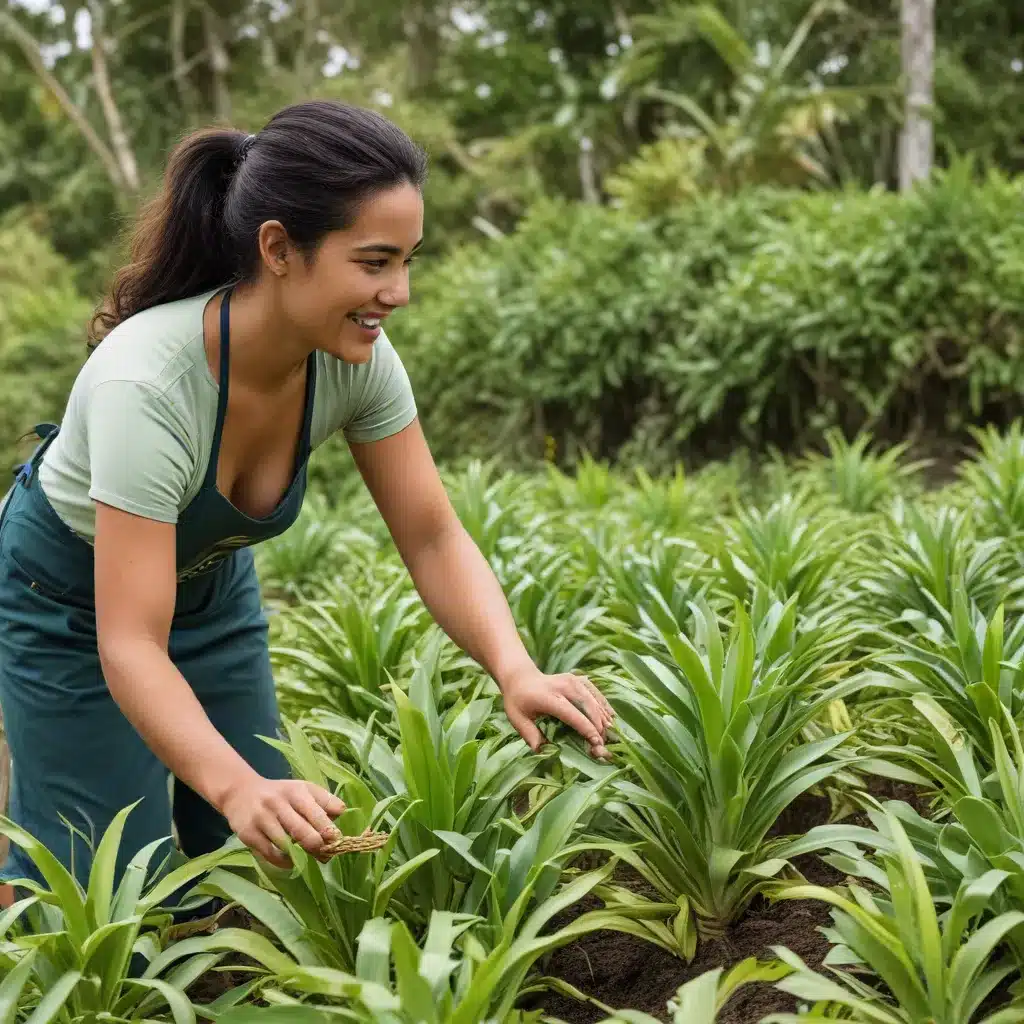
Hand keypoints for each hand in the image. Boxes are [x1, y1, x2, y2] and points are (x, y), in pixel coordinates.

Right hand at [218, 774, 345, 868]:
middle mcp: (278, 804)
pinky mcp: (249, 834)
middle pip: (300, 830)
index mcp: (296, 791)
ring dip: (300, 855)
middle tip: (325, 855)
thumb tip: (342, 812)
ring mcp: (262, 819)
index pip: (315, 811)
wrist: (241, 793)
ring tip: (309, 858)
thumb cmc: (280, 794)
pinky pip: (270, 854)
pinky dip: (283, 861)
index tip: (336, 840)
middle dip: (316, 845)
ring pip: (285, 844)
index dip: (327, 828)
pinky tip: (291, 860)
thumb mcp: (302, 789)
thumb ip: (323, 800)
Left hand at [500, 665, 613, 759]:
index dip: (586, 728)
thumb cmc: (518, 701)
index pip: (571, 713)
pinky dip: (603, 704)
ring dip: (603, 716)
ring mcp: (571, 680)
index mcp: (547, 697)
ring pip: (593, 698)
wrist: (520, 677)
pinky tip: (611, 717)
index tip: (596, 742)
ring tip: (610, 734)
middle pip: (587, 706)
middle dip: (598, 725)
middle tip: (604, 744)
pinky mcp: (577, 679)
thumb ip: (530, 735)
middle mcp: (562, 686)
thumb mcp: (517, 719)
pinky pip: (594, 692)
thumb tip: (543, 751)